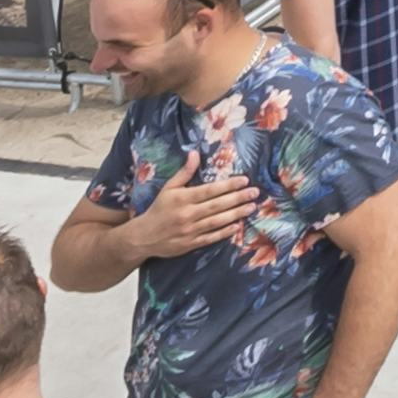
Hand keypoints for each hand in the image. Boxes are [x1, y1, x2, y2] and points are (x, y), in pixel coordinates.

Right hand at [129, 167, 260, 260]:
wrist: (143, 236)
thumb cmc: (158, 209)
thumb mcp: (168, 188)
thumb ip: (184, 172)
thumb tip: (195, 153)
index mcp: (183, 198)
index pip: (210, 190)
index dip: (228, 185)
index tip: (244, 180)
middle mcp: (188, 214)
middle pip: (217, 205)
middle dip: (238, 198)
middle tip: (254, 193)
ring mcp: (190, 230)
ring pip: (217, 221)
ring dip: (236, 214)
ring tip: (251, 207)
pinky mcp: (191, 244)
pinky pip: (211, 237)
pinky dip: (224, 232)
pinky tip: (237, 226)